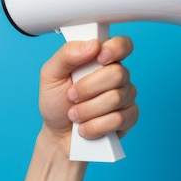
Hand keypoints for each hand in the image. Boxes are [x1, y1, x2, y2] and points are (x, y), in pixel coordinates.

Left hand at [37, 36, 138, 155]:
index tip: (99, 57)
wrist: (58, 136)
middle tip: (72, 96)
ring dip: (87, 110)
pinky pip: (119, 119)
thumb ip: (67, 54)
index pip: (122, 44)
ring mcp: (126, 96)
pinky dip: (96, 126)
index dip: (115, 49)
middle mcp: (117, 75)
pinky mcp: (129, 118)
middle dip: (88, 88)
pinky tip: (86, 127)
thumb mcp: (51, 75)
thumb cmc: (57, 102)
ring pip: (116, 98)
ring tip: (74, 115)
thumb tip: (92, 45)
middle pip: (118, 73)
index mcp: (101, 58)